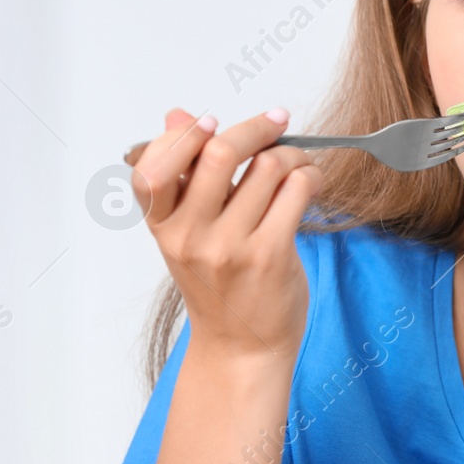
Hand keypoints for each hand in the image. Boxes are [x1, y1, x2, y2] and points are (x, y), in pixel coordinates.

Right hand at [131, 107, 319, 362]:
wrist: (241, 347)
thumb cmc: (220, 284)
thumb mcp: (189, 232)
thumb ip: (185, 174)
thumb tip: (177, 115)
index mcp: (163, 226)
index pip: (152, 168)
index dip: (182, 136)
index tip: (212, 121)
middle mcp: (190, 236)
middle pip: (220, 152)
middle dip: (256, 128)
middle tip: (276, 122)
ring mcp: (230, 247)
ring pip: (269, 167)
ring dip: (293, 155)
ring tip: (298, 166)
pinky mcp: (270, 255)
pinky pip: (297, 190)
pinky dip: (311, 176)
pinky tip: (310, 184)